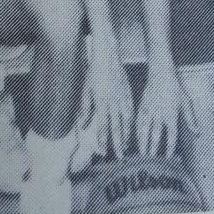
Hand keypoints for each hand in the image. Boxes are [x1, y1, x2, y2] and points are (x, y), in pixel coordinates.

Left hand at [81, 38, 133, 159]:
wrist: (107, 56)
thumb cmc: (94, 73)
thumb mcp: (85, 90)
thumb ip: (84, 109)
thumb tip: (82, 126)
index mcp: (101, 101)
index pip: (103, 125)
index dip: (103, 139)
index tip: (103, 152)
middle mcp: (114, 102)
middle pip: (116, 126)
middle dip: (118, 143)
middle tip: (119, 156)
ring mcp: (123, 97)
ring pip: (126, 120)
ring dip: (126, 135)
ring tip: (126, 146)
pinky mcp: (129, 93)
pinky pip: (132, 111)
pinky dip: (132, 122)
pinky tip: (132, 129)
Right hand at [136, 65, 197, 157]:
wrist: (161, 72)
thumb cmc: (175, 88)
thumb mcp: (186, 102)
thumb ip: (190, 119)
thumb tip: (197, 133)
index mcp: (171, 113)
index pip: (171, 134)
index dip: (169, 147)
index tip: (168, 157)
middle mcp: (159, 113)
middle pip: (155, 134)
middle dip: (153, 148)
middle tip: (151, 160)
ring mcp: (149, 109)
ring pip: (144, 129)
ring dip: (142, 142)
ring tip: (141, 153)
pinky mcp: (141, 106)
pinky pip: (137, 121)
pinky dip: (136, 131)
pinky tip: (135, 139)